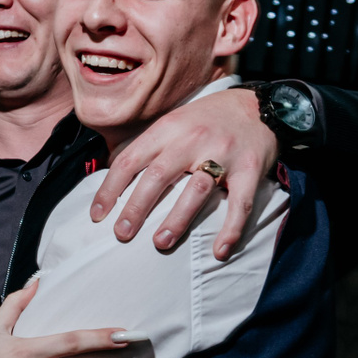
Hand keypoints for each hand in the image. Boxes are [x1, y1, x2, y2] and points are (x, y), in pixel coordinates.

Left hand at [90, 87, 275, 260]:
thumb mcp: (174, 121)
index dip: (110, 189)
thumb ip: (149, 146)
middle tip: (122, 234)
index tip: (97, 215)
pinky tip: (219, 251)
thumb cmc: (208, 120)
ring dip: (177, 219)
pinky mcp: (250, 169)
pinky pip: (240, 203)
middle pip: (158, 176)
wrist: (260, 105)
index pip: (131, 160)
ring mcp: (223, 154)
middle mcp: (193, 139)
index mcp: (168, 128)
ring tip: (160, 243)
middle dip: (136, 207)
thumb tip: (114, 172)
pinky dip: (231, 229)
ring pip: (196, 190)